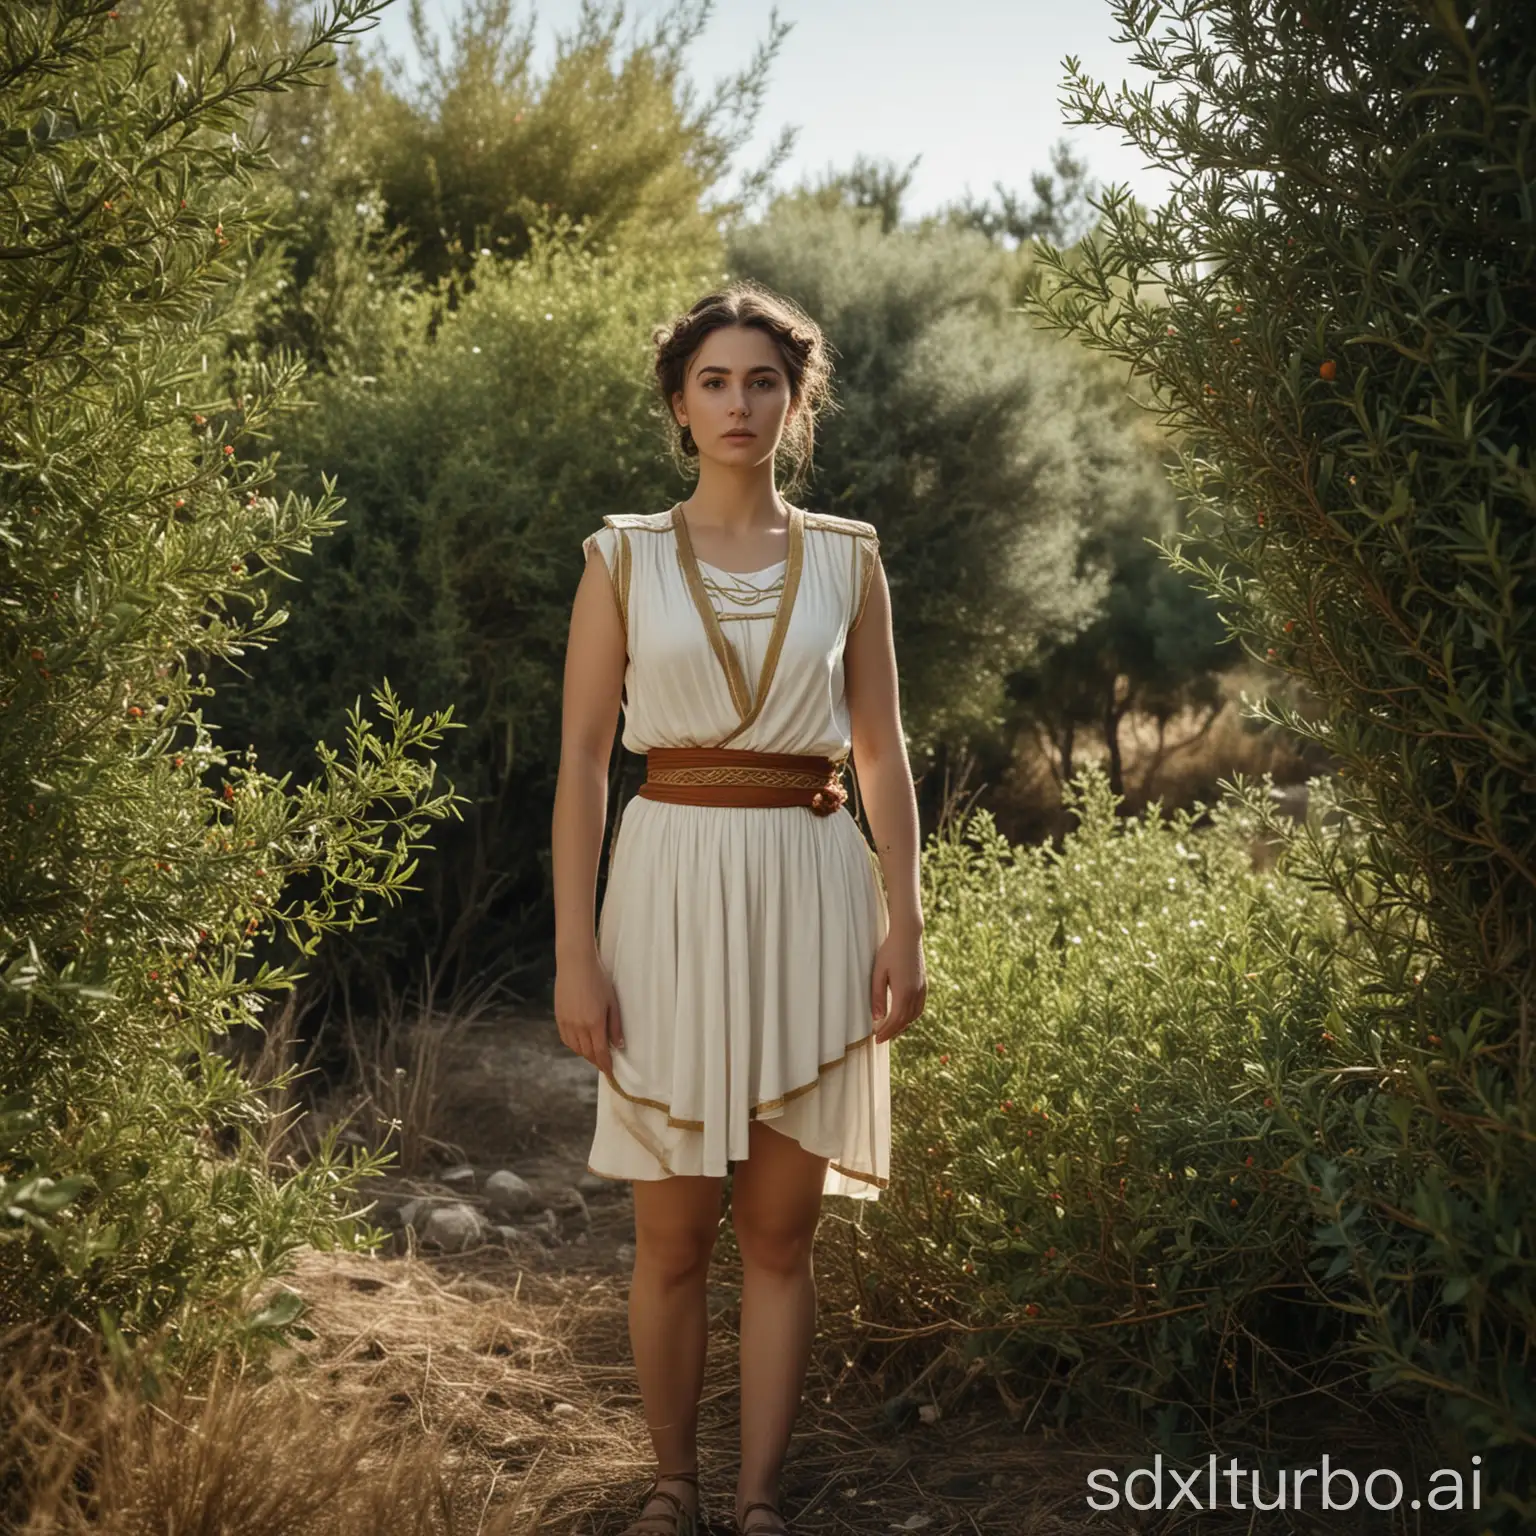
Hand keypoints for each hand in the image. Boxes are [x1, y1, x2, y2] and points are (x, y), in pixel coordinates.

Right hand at [554, 952, 623, 1074]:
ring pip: (575, 1048)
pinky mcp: (558, 1017)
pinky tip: (580, 1043)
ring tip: (594, 1054)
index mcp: (594, 1023)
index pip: (600, 1052)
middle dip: (597, 1061)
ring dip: (585, 1054)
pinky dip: (574, 1046)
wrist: (575, 964)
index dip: (605, 1065)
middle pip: (587, 1053)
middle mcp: (578, 1026)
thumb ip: (615, 1025)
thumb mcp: (612, 1002)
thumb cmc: (598, 980)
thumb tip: (618, 1046)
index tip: (610, 1074)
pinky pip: (566, 1039)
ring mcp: (566, 1023)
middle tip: (605, 1064)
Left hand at [870, 926, 925, 1044]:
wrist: (908, 936)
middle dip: (893, 1032)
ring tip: (891, 1030)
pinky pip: (919, 1007)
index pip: (895, 1020)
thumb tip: (877, 1018)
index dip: (886, 1032)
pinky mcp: (924, 984)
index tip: (877, 1039)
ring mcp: (922, 989)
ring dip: (903, 1025)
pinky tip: (904, 1016)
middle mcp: (915, 993)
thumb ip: (877, 996)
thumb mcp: (878, 973)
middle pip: (905, 1021)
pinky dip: (911, 1016)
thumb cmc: (890, 952)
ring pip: (914, 1015)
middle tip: (881, 1038)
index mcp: (904, 992)